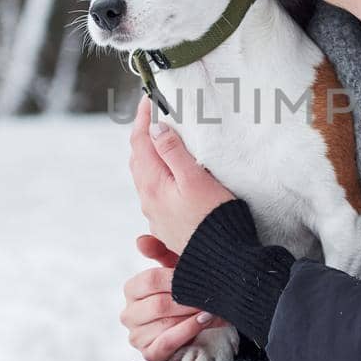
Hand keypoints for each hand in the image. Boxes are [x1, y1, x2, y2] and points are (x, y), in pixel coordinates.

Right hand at [122, 232, 232, 360]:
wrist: (201, 326)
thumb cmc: (187, 294)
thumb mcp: (177, 271)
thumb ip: (161, 253)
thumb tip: (141, 240)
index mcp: (132, 290)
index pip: (148, 281)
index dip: (174, 279)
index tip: (196, 275)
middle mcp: (129, 314)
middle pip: (158, 304)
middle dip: (187, 299)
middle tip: (209, 294)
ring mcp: (137, 337)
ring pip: (164, 323)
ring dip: (191, 315)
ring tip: (211, 307)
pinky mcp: (150, 355)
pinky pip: (167, 342)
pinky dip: (188, 330)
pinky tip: (204, 320)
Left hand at [128, 94, 237, 255]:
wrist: (221, 262)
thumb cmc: (213, 219)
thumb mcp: (195, 179)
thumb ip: (173, 152)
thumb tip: (154, 128)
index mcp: (152, 185)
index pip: (140, 142)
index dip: (142, 118)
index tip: (148, 98)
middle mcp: (149, 200)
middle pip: (138, 158)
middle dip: (144, 134)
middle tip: (154, 113)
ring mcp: (156, 214)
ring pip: (145, 175)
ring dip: (150, 153)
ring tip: (162, 137)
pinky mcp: (168, 224)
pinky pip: (155, 190)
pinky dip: (158, 172)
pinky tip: (170, 172)